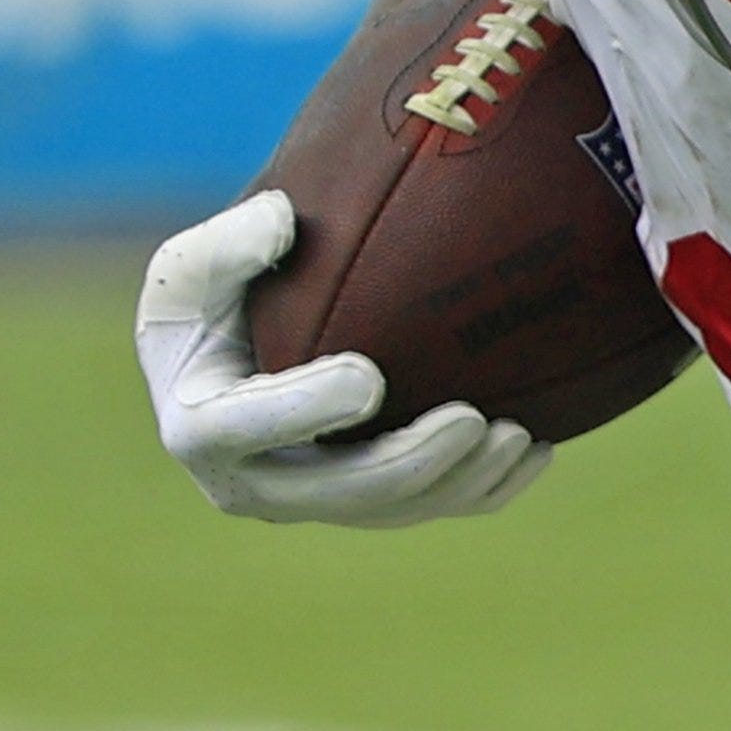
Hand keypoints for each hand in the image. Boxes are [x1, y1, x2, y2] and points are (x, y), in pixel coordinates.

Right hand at [134, 194, 547, 527]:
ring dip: (461, 482)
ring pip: (395, 512)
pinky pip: (430, 510)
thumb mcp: (196, 267)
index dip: (305, 411)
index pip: (241, 428)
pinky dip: (485, 490)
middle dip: (413, 463)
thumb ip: (230, 243)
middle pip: (338, 493)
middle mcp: (254, 483)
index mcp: (198, 426)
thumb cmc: (217, 299)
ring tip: (516, 435)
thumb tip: (280, 219)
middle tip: (474, 420)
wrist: (242, 346)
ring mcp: (313, 503)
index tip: (368, 377)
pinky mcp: (364, 507)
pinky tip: (534, 450)